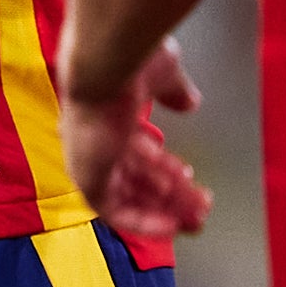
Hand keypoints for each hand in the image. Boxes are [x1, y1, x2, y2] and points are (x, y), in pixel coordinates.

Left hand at [62, 38, 212, 243]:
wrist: (106, 63)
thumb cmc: (129, 60)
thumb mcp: (162, 75)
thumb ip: (173, 91)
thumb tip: (189, 102)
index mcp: (109, 114)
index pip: (136, 151)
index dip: (164, 166)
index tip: (190, 176)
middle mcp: (96, 140)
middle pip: (135, 178)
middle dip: (170, 195)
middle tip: (199, 208)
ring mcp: (89, 159)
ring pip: (129, 196)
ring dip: (163, 209)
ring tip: (195, 220)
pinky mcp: (86, 178)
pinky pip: (113, 211)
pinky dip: (141, 221)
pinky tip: (169, 227)